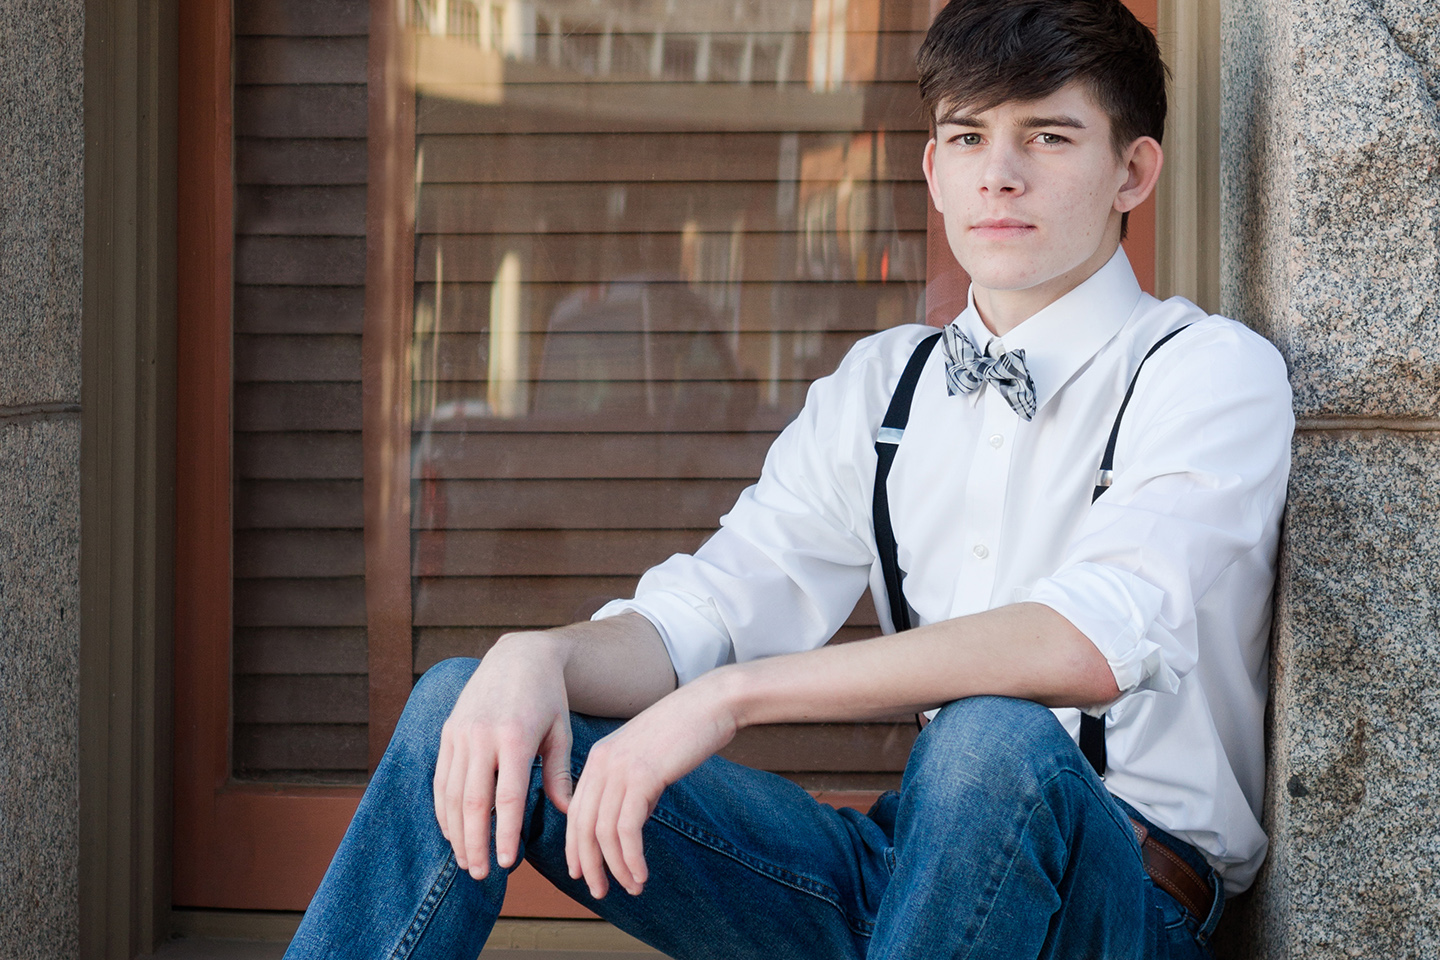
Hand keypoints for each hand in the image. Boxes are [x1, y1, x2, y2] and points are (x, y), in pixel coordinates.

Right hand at [433, 635, 574, 879]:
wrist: (517, 656)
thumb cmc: (547, 698)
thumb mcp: (560, 731)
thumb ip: (558, 774)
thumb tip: (568, 813)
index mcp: (515, 737)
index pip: (507, 798)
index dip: (506, 833)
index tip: (508, 863)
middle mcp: (482, 736)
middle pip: (473, 802)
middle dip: (475, 842)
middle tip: (481, 874)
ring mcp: (460, 733)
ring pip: (451, 794)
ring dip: (456, 832)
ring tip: (467, 861)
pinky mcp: (448, 732)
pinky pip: (441, 778)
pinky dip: (444, 809)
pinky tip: (453, 832)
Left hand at [564, 671, 738, 898]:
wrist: (711, 704)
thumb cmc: (686, 730)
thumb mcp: (648, 758)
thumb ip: (634, 785)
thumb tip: (632, 821)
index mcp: (599, 757)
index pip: (576, 811)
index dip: (575, 846)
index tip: (582, 873)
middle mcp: (602, 763)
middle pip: (582, 825)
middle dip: (590, 864)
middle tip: (601, 892)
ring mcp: (620, 768)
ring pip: (604, 832)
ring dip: (616, 868)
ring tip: (632, 888)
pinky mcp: (643, 776)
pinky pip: (628, 829)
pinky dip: (632, 858)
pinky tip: (642, 873)